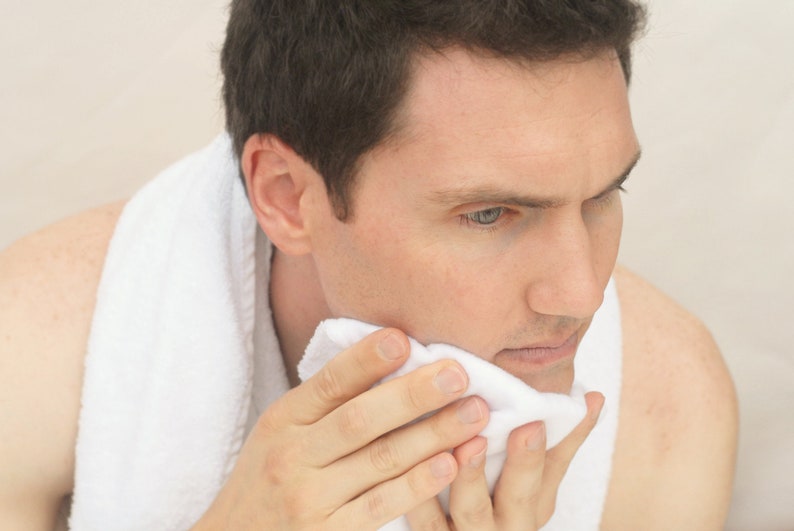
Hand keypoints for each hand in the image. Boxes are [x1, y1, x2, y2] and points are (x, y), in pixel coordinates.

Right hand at [193, 328, 489, 529]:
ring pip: (380, 460)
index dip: (366, 360)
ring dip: (433, 435)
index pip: (328, 382)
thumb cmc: (270, 476)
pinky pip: (381, 505)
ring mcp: (310, 498)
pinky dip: (418, 484)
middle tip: (459, 374)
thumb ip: (325, 401)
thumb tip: (389, 353)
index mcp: (283, 420)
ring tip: (474, 414)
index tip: (403, 338)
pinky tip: (450, 464)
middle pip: (360, 419)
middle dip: (414, 394)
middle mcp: (293, 456)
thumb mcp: (281, 431)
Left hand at [405, 392, 604, 530]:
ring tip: (468, 445)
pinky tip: (414, 469)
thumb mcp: (535, 483)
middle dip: (526, 462)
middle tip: (527, 427)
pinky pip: (426, 523)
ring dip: (472, 477)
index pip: (555, 467)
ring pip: (473, 510)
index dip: (561, 443)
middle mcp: (509, 523)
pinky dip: (421, 498)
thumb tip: (594, 395)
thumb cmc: (501, 507)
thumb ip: (560, 441)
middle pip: (522, 494)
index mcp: (534, 502)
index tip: (555, 414)